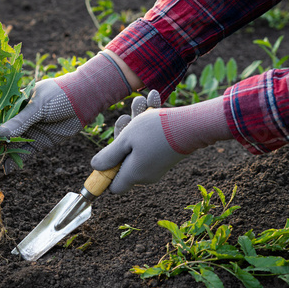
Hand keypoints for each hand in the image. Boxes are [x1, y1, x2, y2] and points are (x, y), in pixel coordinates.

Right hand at [0, 52, 131, 172]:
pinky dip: (15, 161)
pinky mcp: (38, 142)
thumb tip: (1, 133)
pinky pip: (23, 153)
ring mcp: (28, 130)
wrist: (84, 101)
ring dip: (1, 156)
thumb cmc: (60, 96)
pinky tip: (7, 170)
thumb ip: (21, 120)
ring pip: (9, 146)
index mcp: (14, 103)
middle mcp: (18, 118)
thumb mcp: (39, 106)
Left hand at [91, 91, 231, 193]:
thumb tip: (96, 167)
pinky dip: (150, 125)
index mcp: (132, 175)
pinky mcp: (167, 155)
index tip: (106, 154)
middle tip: (125, 117)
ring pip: (138, 145)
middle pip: (124, 160)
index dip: (106, 173)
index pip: (114, 186)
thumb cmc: (155, 132)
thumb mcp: (125, 140)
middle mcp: (145, 174)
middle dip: (122, 136)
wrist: (193, 125)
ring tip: (140, 101)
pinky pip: (152, 142)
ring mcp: (157, 165)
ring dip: (136, 124)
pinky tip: (153, 101)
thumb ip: (109, 155)